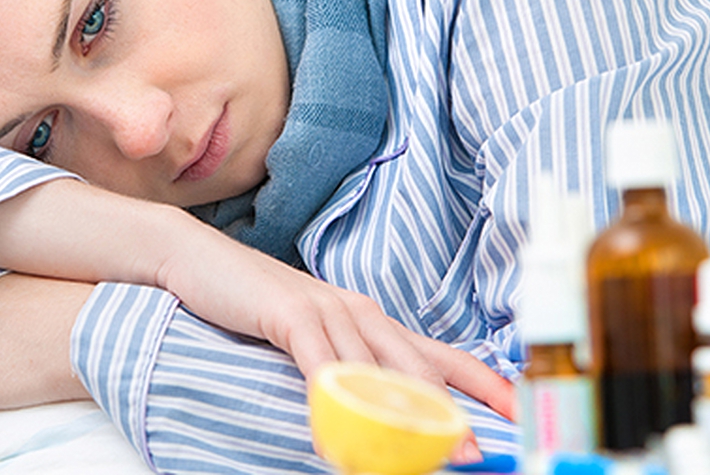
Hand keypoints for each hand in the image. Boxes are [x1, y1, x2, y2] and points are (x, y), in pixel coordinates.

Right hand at [0, 181, 514, 423]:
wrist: (194, 260)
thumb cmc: (251, 305)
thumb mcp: (305, 342)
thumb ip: (339, 370)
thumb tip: (371, 412)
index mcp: (367, 319)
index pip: (435, 354)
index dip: (478, 381)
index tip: (516, 409)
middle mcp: (356, 310)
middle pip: (419, 364)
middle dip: (456, 407)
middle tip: (487, 447)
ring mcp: (324, 308)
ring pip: (379, 366)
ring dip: (409, 411)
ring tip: (439, 449)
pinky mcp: (286, 312)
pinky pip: (319, 361)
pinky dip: (337, 396)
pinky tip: (346, 427)